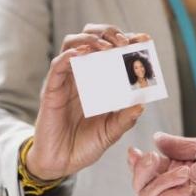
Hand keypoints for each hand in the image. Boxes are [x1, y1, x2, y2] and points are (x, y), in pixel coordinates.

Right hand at [27, 24, 150, 180]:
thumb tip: (142, 104)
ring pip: (72, 44)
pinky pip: (57, 66)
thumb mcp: (111, 132)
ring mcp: (66, 81)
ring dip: (90, 40)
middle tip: (124, 42)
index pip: (112, 51)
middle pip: (91, 38)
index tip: (143, 38)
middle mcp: (82, 75)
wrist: (61, 163)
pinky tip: (80, 54)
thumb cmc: (85, 145)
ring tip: (106, 47)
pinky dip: (68, 55)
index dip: (126, 40)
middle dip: (108, 32)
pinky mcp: (51, 90)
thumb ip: (126, 118)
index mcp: (99, 81)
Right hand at [128, 133, 195, 195]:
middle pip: (140, 184)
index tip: (133, 152)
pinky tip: (186, 190)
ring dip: (162, 181)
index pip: (149, 171)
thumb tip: (156, 138)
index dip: (137, 163)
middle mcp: (174, 191)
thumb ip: (177, 145)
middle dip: (142, 169)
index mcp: (178, 173)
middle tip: (154, 159)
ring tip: (186, 175)